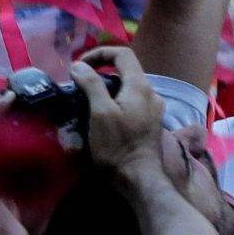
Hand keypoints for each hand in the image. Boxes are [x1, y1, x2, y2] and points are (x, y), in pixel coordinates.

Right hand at [73, 46, 161, 169]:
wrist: (140, 181)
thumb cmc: (118, 146)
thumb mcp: (100, 112)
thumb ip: (91, 84)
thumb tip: (79, 65)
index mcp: (140, 86)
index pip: (122, 53)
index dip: (99, 53)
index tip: (80, 66)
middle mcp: (151, 93)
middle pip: (125, 70)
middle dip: (101, 71)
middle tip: (80, 84)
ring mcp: (153, 110)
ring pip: (128, 87)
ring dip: (107, 87)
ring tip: (88, 101)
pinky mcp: (151, 124)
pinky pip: (132, 102)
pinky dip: (116, 101)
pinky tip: (103, 117)